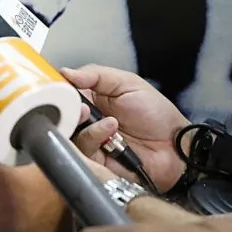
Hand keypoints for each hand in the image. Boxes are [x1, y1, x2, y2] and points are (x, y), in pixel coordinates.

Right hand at [62, 65, 190, 191]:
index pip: (64, 91)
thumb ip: (96, 75)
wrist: (175, 147)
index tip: (56, 86)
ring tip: (97, 117)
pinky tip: (110, 130)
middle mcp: (86, 119)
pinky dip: (93, 137)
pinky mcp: (92, 159)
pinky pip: (80, 149)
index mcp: (91, 97)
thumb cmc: (157, 114)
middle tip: (78, 105)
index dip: (57, 88)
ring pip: (66, 131)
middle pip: (60, 113)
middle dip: (65, 107)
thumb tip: (65, 72)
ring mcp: (89, 139)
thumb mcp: (128, 84)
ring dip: (80, 123)